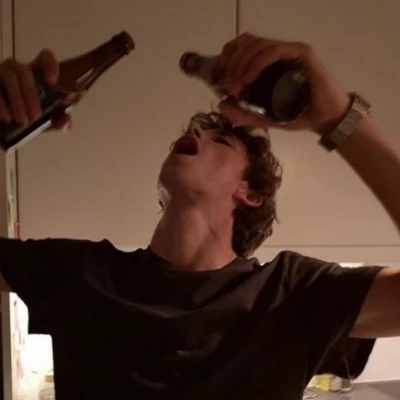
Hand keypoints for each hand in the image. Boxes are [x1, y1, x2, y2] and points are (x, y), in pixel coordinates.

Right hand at [0, 49, 70, 130]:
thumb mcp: (44, 122)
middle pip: (25, 72)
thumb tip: (67, 120)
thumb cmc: (27, 117)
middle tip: (36, 115)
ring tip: (22, 121)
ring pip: (9, 77)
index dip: (50, 65)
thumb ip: (57, 121)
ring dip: (17, 100)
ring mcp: (1, 73)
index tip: (52, 82)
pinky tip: (6, 117)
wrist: (5, 126)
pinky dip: (1, 104)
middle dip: (31, 94)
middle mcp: (18, 69)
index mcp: (36, 74)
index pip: (44, 58)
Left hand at [218, 33, 349, 134]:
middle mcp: (277, 52)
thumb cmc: (298, 116)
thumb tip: (220, 106)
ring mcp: (289, 52)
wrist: (325, 119)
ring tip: (235, 85)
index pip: (243, 46)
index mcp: (268, 62)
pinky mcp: (301, 54)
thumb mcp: (264, 117)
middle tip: (226, 86)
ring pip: (257, 45)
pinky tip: (247, 79)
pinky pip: (273, 51)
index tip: (220, 77)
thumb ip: (244, 114)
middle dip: (232, 63)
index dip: (228, 56)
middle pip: (247, 43)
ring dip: (241, 64)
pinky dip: (256, 63)